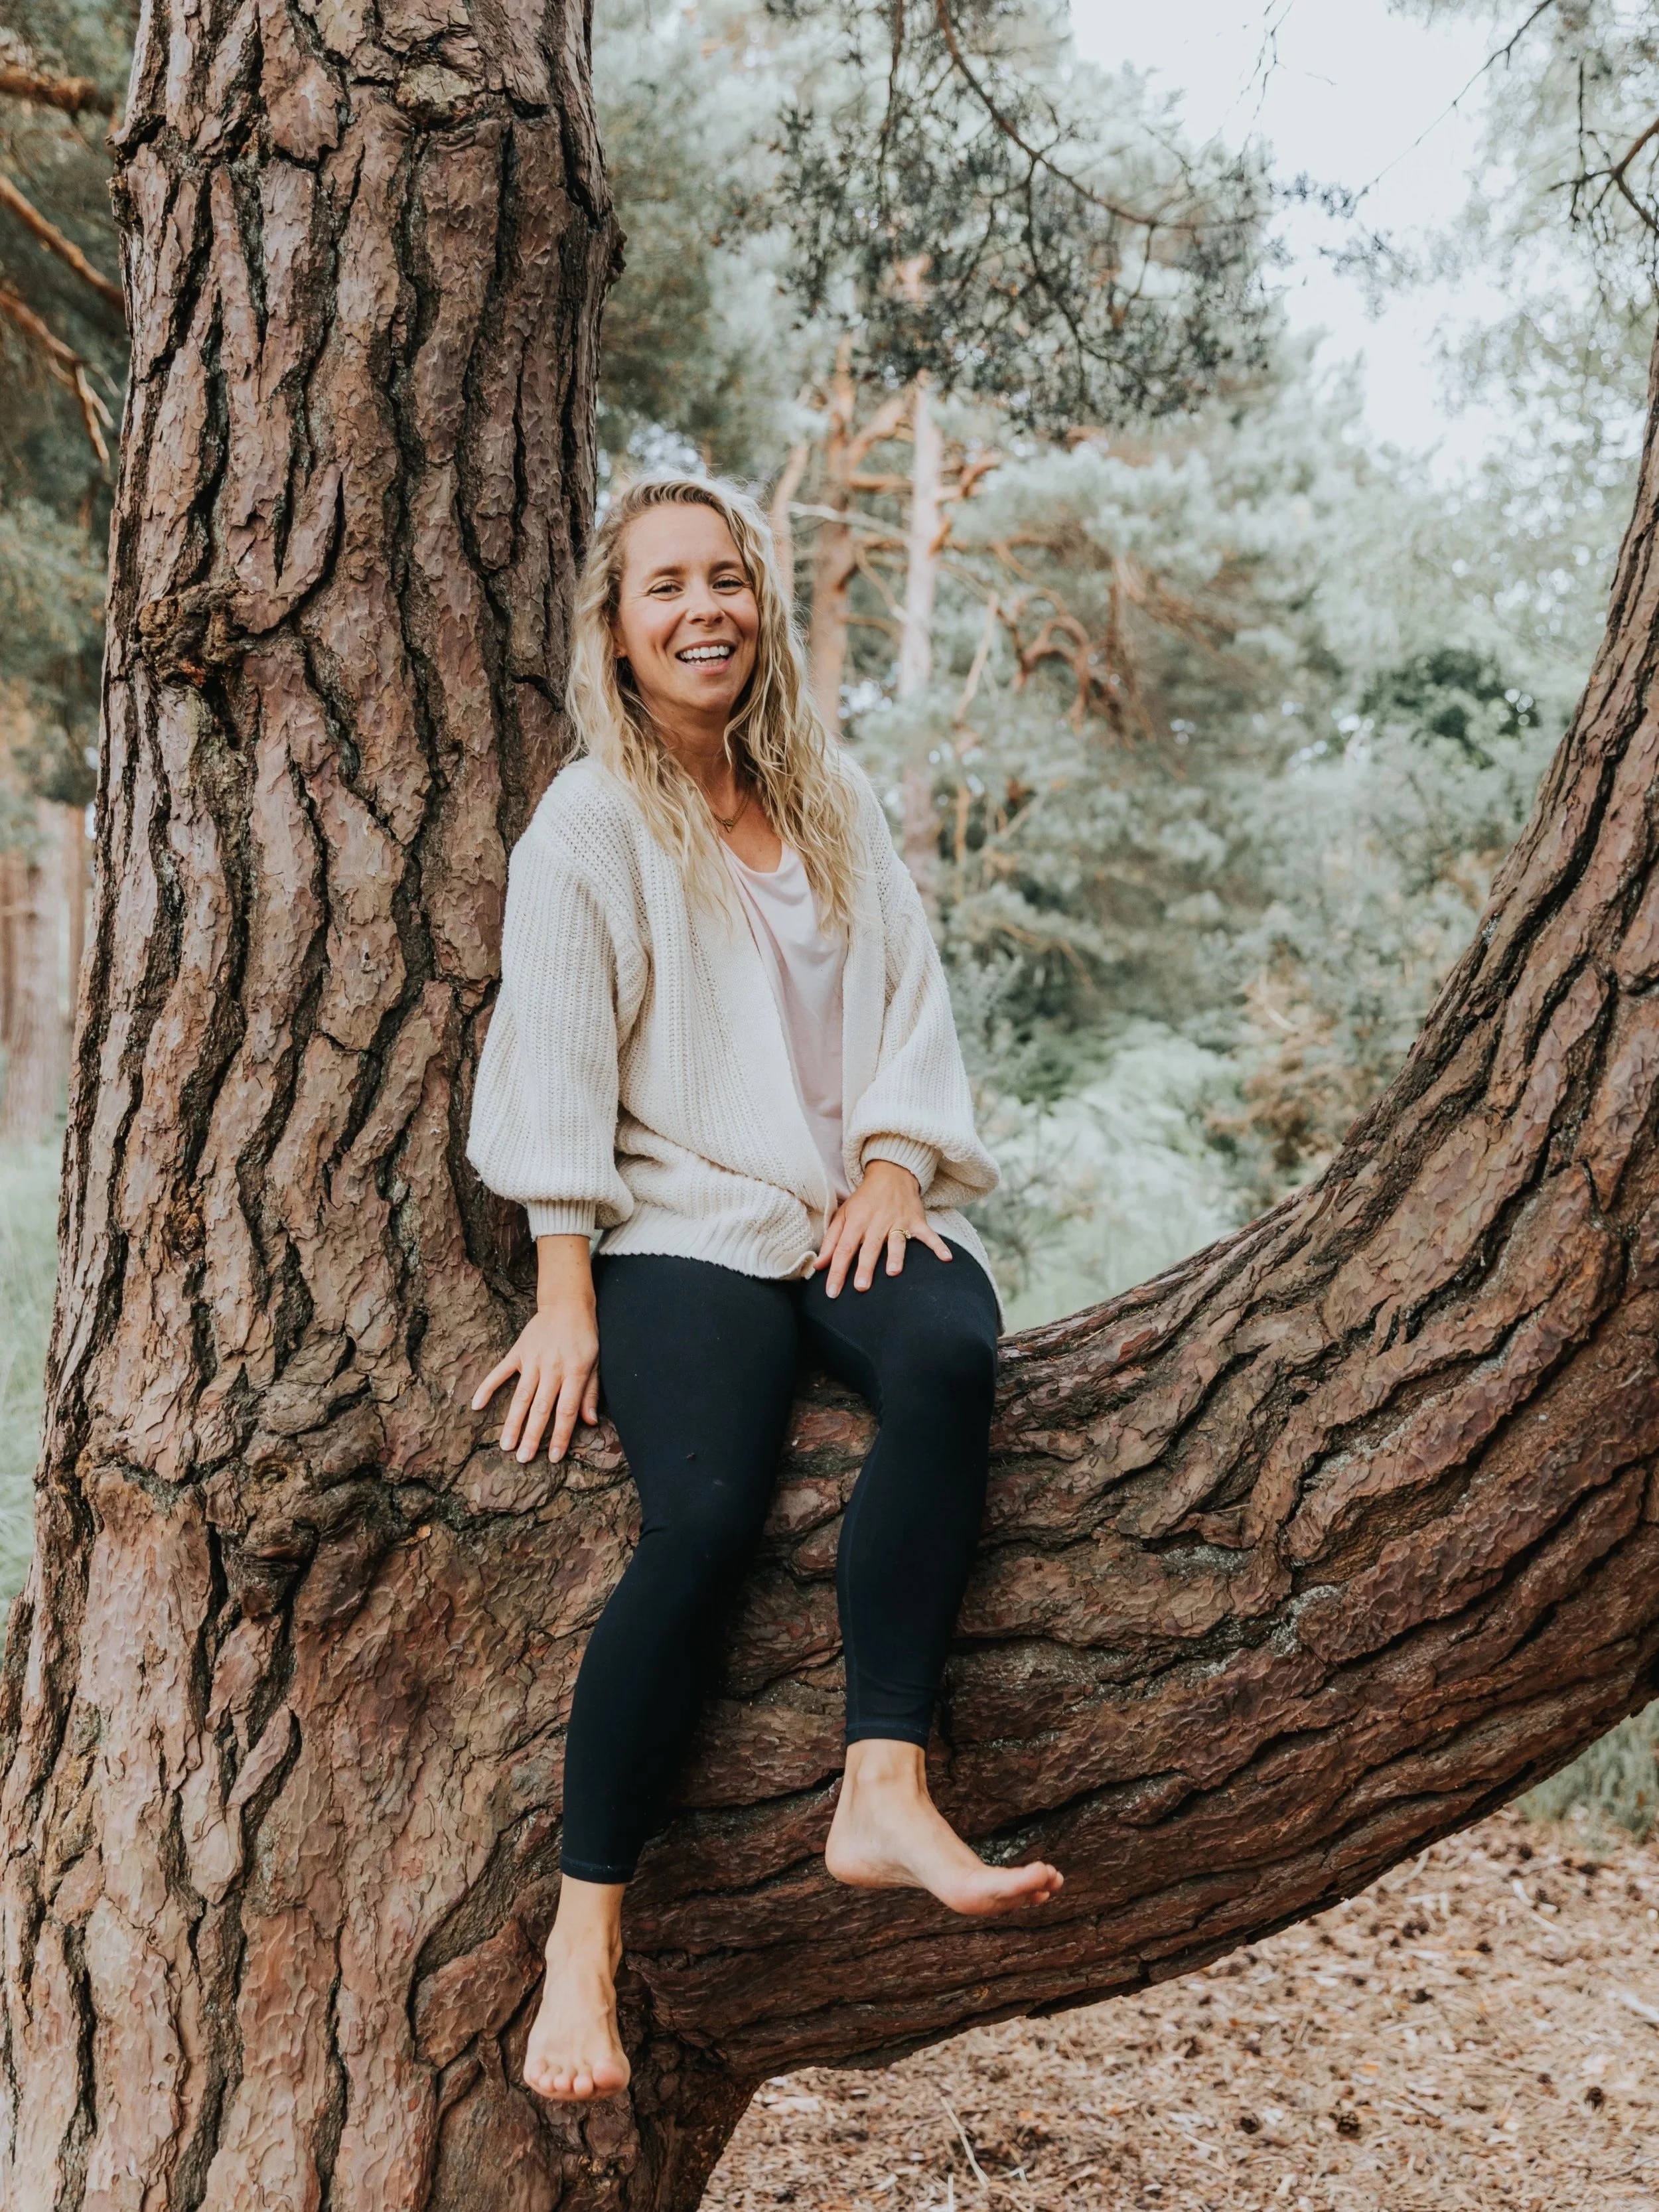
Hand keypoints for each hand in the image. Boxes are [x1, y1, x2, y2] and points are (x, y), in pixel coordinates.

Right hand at [471, 1234, 599, 1462]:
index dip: (560, 1435)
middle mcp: (552, 1368)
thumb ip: (590, 1393)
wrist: (567, 1305)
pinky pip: (500, 1372)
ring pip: (521, 1396)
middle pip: (541, 1408)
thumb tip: (590, 1422)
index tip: (553, 1457)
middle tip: (523, 1459)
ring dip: (513, 1422)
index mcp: (574, 1372)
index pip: (566, 1410)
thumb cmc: (585, 1337)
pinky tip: (477, 1405)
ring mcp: (532, 1360)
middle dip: (532, 1436)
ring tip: (505, 1445)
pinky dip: (488, 1387)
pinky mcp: (518, 1352)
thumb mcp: (595, 1363)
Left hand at [814, 1158, 951, 1297]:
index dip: (837, 1270)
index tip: (832, 1291)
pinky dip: (938, 1245)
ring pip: (897, 1241)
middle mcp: (877, 1222)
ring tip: (893, 1272)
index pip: (844, 1248)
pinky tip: (946, 1258)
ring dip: (896, 1256)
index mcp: (856, 1221)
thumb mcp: (843, 1215)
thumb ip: (831, 1240)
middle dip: (865, 1267)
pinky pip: (928, 1234)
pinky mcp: (916, 1220)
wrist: (891, 1174)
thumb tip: (819, 1264)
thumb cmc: (864, 1200)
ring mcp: (898, 1221)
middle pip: (870, 1247)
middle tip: (861, 1287)